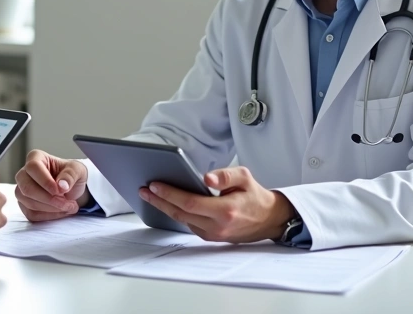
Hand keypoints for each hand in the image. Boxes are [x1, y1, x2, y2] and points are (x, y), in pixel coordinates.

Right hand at [14, 150, 89, 221]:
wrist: (71, 189)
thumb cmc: (71, 175)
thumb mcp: (78, 170)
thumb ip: (71, 175)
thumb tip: (62, 185)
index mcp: (36, 158)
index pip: (33, 168)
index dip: (45, 181)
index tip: (60, 191)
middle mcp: (24, 173)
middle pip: (27, 188)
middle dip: (48, 199)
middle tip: (66, 203)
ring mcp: (22, 190)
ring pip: (28, 202)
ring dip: (51, 209)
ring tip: (68, 206)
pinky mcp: (24, 205)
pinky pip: (31, 214)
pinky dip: (48, 216)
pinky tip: (60, 212)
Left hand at [138, 166, 294, 242]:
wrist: (269, 219)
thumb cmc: (254, 196)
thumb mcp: (245, 177)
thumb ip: (225, 175)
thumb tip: (205, 178)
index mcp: (225, 211)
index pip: (190, 203)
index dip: (170, 194)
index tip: (154, 185)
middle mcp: (217, 226)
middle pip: (180, 214)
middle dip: (159, 201)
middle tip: (143, 189)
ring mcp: (213, 235)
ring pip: (182, 220)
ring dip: (164, 207)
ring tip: (150, 194)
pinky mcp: (211, 237)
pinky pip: (189, 224)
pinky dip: (176, 213)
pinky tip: (167, 203)